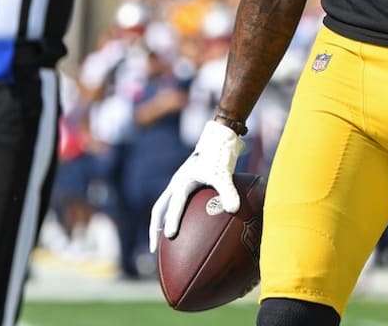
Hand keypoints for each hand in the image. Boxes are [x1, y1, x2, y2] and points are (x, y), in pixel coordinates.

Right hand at [149, 120, 242, 252]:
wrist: (221, 138)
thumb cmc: (219, 155)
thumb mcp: (224, 174)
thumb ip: (228, 192)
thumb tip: (234, 211)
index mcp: (182, 183)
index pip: (173, 205)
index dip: (171, 221)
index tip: (170, 237)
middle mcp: (177, 185)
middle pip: (159, 210)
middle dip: (154, 230)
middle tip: (154, 249)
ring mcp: (181, 185)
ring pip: (166, 208)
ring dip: (163, 225)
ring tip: (165, 245)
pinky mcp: (189, 186)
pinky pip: (179, 206)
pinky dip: (179, 218)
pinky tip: (190, 230)